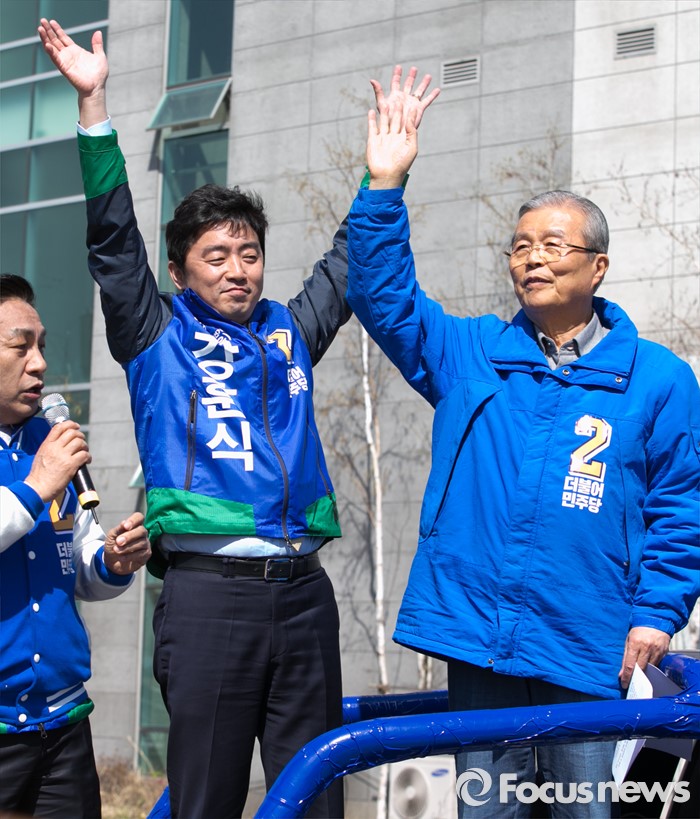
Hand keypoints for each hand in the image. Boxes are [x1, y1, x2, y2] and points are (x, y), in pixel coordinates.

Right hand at [24, 421, 90, 502]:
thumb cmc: (39, 475)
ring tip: (84, 452)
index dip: (70, 424)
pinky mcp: (70, 465)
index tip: (76, 427)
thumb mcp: (41, 455)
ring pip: (80, 442)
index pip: (59, 427)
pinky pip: (84, 455)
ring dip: (85, 446)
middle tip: (82, 443)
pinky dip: (88, 457)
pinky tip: (86, 461)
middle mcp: (55, 448)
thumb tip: (61, 442)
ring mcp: (63, 456)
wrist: (37, 488)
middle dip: (80, 436)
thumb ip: (50, 447)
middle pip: (72, 433)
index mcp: (47, 444)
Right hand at [37, 18, 108, 126]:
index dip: (57, 29)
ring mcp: (65, 61)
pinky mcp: (64, 68)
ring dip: (45, 38)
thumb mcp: (100, 56)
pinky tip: (47, 45)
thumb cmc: (99, 75)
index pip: (63, 37)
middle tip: (42, 21)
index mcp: (75, 50)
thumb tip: (98, 32)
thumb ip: (97, 44)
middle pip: (55, 40)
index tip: (51, 21)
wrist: (97, 88)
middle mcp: (68, 55)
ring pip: (52, 47)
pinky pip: (56, 59)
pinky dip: (51, 52)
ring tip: (40, 29)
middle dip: (48, 31)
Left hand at [103, 512, 150, 574]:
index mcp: (134, 525)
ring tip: (116, 550)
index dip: (133, 520)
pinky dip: (129, 556)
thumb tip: (124, 522)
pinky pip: (141, 554)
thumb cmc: (113, 545)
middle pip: (141, 530)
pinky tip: (121, 558)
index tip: (125, 526)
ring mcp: (145, 543)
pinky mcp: (146, 554)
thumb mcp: (111, 536)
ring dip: (127, 547)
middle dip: (129, 536)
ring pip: (141, 543)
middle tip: (118, 542)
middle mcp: (142, 533)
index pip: (139, 517)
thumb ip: (118, 529)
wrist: (112, 562)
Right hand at [366, 65, 439, 189]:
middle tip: (398, 96)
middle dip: (397, 108)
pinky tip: (372, 110)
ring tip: (387, 100)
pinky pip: (372, 127)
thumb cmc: (402, 164)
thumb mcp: (412, 146)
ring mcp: (383, 138)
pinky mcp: (373, 140)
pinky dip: (372, 119)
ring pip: (384, 121)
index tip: (411, 101)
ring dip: (385, 111)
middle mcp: (393, 136)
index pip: (406, 122)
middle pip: (395, 119)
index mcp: (403, 138)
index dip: (408, 112)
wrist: (387, 176)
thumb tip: (412, 114)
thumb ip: (412, 130)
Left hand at [371, 65, 440, 129]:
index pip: (396, 82)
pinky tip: (438, 90)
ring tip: (428, 76)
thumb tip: (372, 80)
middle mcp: (404, 98)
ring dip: (424, 84)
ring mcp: (412, 103)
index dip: (397, 75)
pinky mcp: (419, 109)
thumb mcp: (381, 104)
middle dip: (411, 76)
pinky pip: (427, 101)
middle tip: (414, 69)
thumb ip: (378, 92)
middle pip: (408, 85)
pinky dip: (432, 95)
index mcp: (395, 96)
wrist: (395, 131)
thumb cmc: (386, 120)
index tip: (398, 67)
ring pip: (419, 91)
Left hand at [619, 626, 670, 688]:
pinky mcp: (664, 652)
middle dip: (635, 678)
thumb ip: (626, 656)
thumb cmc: (639, 629)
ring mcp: (657, 651)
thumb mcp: (628, 639)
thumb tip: (622, 672)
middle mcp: (647, 648)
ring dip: (644, 673)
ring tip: (638, 677)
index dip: (626, 676)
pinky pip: (657, 664)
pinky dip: (651, 667)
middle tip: (630, 684)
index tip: (624, 684)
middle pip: (640, 668)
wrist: (656, 620)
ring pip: (650, 668)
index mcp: (635, 643)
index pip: (630, 664)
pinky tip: (647, 668)